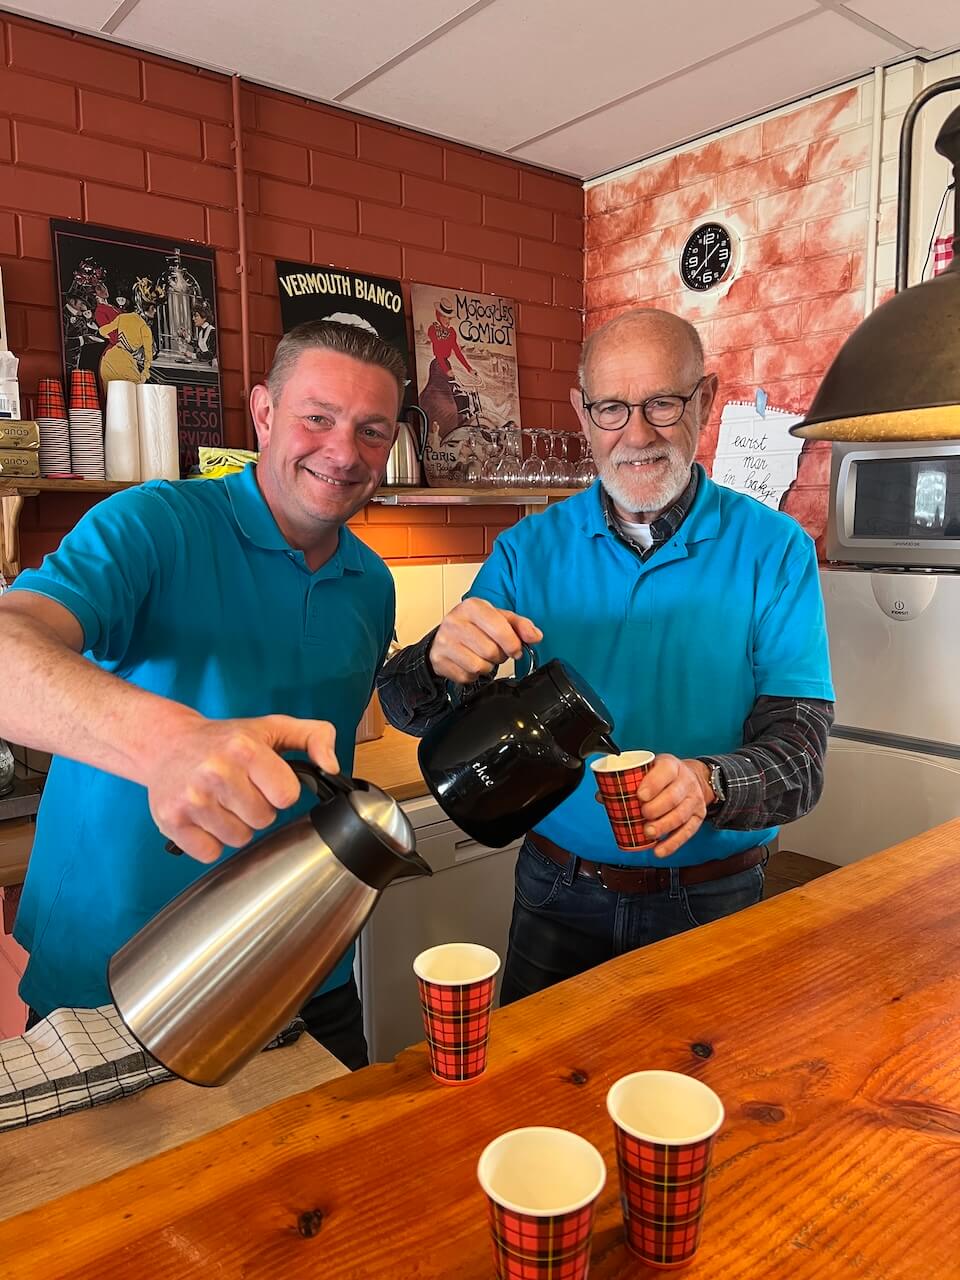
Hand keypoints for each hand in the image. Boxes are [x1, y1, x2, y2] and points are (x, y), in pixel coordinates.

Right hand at [143, 713, 338, 863]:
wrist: (166, 743)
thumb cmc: (225, 739)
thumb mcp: (273, 727)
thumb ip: (315, 736)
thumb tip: (332, 766)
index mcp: (244, 748)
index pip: (287, 796)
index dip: (281, 791)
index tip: (266, 779)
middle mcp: (216, 772)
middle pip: (263, 820)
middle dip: (257, 808)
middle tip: (240, 789)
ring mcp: (191, 799)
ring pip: (238, 839)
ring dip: (235, 825)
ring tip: (222, 801)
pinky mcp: (171, 821)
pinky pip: (210, 853)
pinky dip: (210, 841)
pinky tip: (204, 816)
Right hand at [428, 598, 541, 684]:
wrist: (444, 637)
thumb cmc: (474, 626)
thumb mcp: (499, 618)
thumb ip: (520, 625)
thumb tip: (535, 636)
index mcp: (472, 607)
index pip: (500, 629)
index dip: (513, 644)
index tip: (515, 648)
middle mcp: (455, 622)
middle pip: (491, 651)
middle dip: (499, 656)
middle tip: (495, 651)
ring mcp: (444, 642)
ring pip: (479, 666)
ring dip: (487, 666)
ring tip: (482, 656)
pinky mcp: (439, 660)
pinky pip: (467, 677)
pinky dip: (473, 675)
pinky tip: (469, 663)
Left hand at [633, 755, 713, 858]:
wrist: (693, 777)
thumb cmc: (664, 775)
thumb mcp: (649, 770)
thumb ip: (626, 781)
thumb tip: (602, 795)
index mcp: (671, 765)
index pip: (666, 771)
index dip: (653, 784)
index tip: (640, 795)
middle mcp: (686, 781)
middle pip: (673, 796)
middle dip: (657, 808)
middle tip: (642, 815)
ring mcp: (694, 799)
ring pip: (681, 815)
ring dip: (664, 826)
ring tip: (648, 833)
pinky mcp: (698, 816)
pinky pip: (687, 832)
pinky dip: (673, 843)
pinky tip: (659, 850)